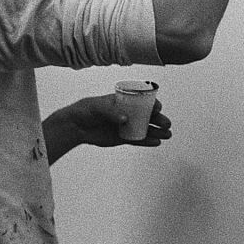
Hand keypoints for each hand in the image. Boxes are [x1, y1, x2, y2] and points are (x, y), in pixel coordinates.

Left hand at [53, 94, 172, 148]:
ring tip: (168, 135)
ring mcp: (126, 126)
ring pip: (145, 129)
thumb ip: (112, 112)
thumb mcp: (97, 107)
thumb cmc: (86, 111)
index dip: (152, 104)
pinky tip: (157, 143)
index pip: (142, 101)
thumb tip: (125, 119)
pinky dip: (147, 141)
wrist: (75, 126)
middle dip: (159, 119)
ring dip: (157, 131)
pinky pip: (137, 139)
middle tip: (167, 124)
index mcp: (124, 100)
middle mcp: (128, 112)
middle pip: (147, 116)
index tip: (158, 108)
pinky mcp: (122, 138)